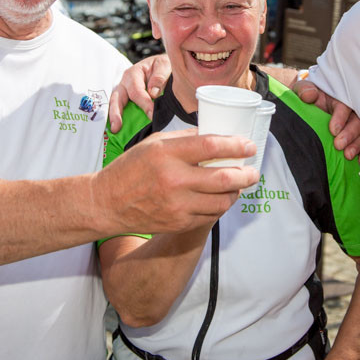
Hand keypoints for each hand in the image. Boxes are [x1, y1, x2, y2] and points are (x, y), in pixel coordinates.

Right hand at [92, 129, 258, 233]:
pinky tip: (221, 198)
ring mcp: (176, 205)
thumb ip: (185, 139)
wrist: (107, 203)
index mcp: (166, 153)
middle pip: (224, 178)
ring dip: (236, 192)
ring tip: (239, 185)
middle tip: (253, 171)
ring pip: (222, 201)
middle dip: (246, 174)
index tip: (248, 145)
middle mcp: (173, 179)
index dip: (236, 145)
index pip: (211, 146)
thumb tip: (216, 135)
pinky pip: (210, 215)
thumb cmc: (131, 168)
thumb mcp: (154, 143)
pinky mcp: (178, 223)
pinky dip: (220, 206)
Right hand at [109, 54, 170, 131]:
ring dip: (114, 118)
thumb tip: (153, 93)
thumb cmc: (163, 66)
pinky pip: (120, 110)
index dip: (144, 104)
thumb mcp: (164, 65)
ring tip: (114, 130)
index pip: (136, 91)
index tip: (152, 115)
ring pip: (115, 105)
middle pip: (117, 99)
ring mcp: (124, 92)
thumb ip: (160, 77)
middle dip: (116, 113)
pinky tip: (120, 130)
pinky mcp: (126, 101)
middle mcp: (125, 83)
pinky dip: (118, 119)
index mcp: (134, 73)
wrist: (164, 66)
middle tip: (116, 127)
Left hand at [293, 78, 359, 165]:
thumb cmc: (305, 97)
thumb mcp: (301, 89)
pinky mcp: (353, 139)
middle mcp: (350, 112)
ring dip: (357, 145)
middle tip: (339, 145)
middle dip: (350, 134)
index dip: (341, 117)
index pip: (345, 105)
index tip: (333, 130)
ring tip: (347, 155)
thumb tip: (309, 95)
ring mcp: (353, 126)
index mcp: (339, 98)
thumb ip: (304, 90)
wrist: (304, 108)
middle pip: (358, 121)